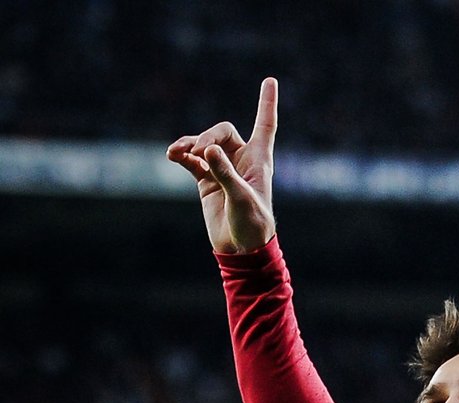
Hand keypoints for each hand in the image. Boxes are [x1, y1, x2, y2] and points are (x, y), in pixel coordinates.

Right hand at [166, 77, 278, 253]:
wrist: (241, 251)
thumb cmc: (252, 226)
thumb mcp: (241, 199)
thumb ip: (225, 174)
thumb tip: (207, 150)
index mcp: (260, 161)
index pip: (265, 125)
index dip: (267, 103)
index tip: (270, 81)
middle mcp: (242, 161)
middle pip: (223, 132)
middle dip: (208, 136)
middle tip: (198, 150)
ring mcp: (222, 170)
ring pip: (204, 145)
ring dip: (190, 144)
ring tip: (178, 152)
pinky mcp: (206, 181)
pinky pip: (191, 160)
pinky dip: (182, 155)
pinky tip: (173, 155)